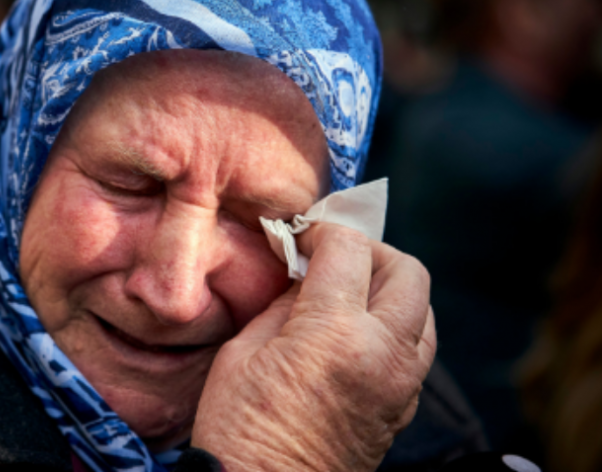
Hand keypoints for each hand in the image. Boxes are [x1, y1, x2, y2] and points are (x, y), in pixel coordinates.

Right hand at [191, 223, 435, 471]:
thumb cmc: (239, 431)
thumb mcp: (243, 353)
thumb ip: (282, 305)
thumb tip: (303, 275)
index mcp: (336, 334)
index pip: (350, 248)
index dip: (321, 231)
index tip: (299, 237)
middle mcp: (383, 353)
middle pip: (408, 271)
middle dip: (370, 251)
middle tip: (331, 256)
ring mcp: (401, 385)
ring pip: (423, 309)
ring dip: (389, 288)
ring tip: (348, 293)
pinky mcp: (403, 409)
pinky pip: (417, 348)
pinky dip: (394, 326)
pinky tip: (354, 333)